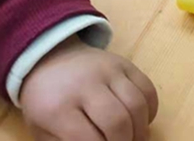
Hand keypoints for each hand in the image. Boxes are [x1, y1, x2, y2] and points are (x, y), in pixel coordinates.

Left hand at [21, 37, 157, 140]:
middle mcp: (86, 85)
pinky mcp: (125, 63)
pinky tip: (141, 122)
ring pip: (137, 104)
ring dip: (141, 130)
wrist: (51, 60)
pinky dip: (150, 110)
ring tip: (136, 139)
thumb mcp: (43, 130)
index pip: (87, 139)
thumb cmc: (45, 102)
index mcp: (58, 107)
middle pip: (117, 121)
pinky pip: (147, 89)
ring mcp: (109, 70)